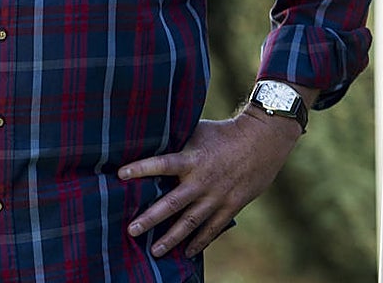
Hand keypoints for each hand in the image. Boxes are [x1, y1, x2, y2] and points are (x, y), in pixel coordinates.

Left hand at [118, 109, 301, 257]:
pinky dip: (200, 241)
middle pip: (172, 203)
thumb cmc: (223, 133)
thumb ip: (176, 141)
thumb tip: (150, 139)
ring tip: (155, 251)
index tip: (120, 175)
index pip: (160, 164)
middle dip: (150, 218)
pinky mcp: (231, 206)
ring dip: (172, 238)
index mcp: (191, 159)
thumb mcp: (196, 131)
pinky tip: (188, 252)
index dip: (140, 169)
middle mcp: (202, 181)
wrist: (262, 142)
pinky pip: (213, 228)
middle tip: (132, 230)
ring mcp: (217, 197)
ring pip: (191, 222)